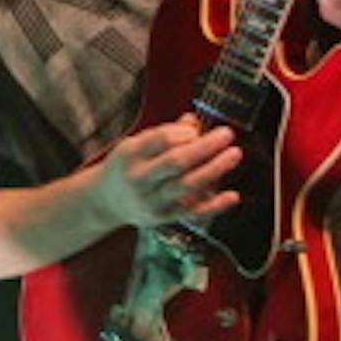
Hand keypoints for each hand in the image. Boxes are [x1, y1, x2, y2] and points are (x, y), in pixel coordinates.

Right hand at [92, 116, 240, 229]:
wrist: (106, 201)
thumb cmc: (127, 166)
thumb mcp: (135, 144)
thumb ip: (164, 134)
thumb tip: (194, 122)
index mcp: (130, 155)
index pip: (160, 140)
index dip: (184, 133)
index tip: (198, 128)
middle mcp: (138, 179)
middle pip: (176, 162)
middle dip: (205, 147)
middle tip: (227, 135)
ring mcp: (151, 201)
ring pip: (187, 186)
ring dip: (214, 169)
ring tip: (234, 154)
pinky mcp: (162, 218)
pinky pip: (192, 212)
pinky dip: (215, 205)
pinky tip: (232, 196)